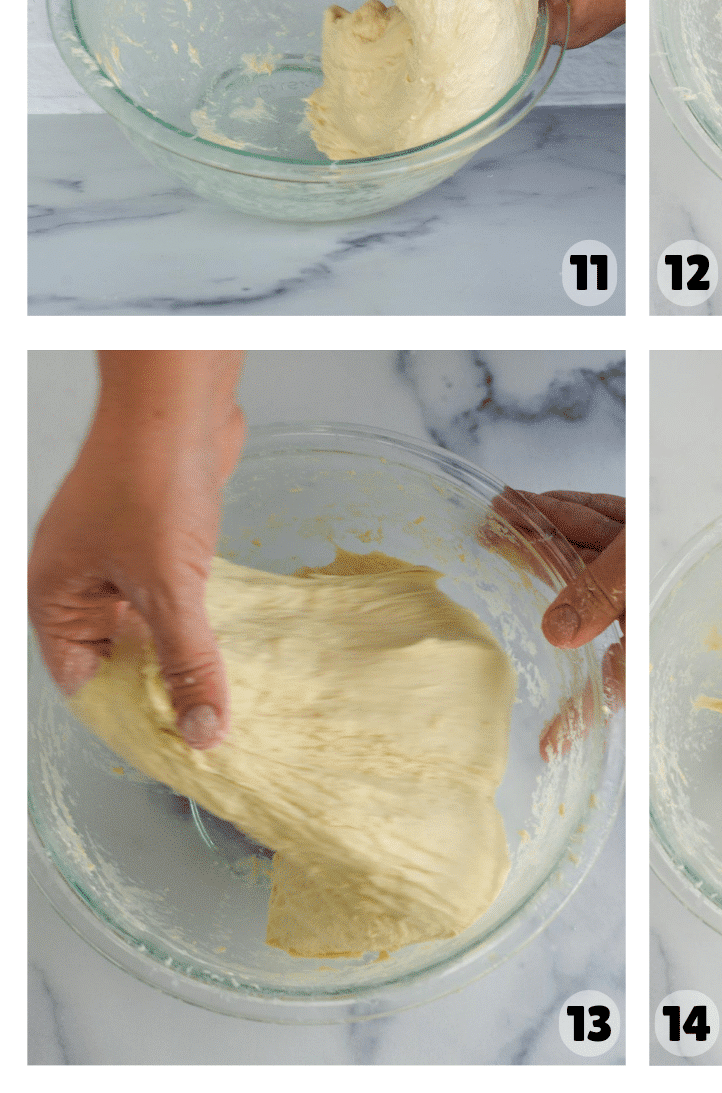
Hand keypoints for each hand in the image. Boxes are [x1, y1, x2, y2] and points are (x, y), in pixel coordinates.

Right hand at [28, 355, 244, 749]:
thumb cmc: (149, 482)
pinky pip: (178, 592)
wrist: (178, 403)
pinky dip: (203, 615)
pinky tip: (238, 639)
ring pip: (154, 624)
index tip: (181, 748)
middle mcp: (80, 582)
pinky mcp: (159, 535)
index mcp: (54, 601)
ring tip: (235, 691)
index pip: (87, 686)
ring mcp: (119, 556)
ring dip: (189, 650)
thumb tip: (201, 731)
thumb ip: (187, 663)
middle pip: (121, 659)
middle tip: (217, 725)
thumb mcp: (168, 588)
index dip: (132, 719)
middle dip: (166, 688)